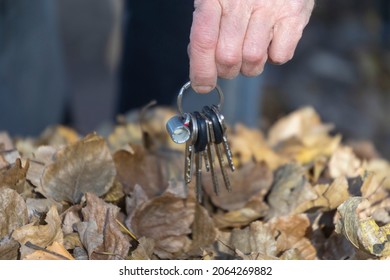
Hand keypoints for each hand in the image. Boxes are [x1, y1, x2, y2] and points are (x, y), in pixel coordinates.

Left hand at [188, 0, 314, 92]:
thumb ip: (205, 27)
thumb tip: (200, 64)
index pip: (203, 41)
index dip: (201, 70)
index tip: (202, 85)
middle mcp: (241, 1)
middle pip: (228, 58)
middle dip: (226, 69)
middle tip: (230, 62)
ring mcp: (270, 8)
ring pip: (253, 60)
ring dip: (250, 66)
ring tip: (250, 49)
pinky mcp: (294, 16)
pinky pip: (280, 56)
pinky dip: (274, 57)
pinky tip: (269, 41)